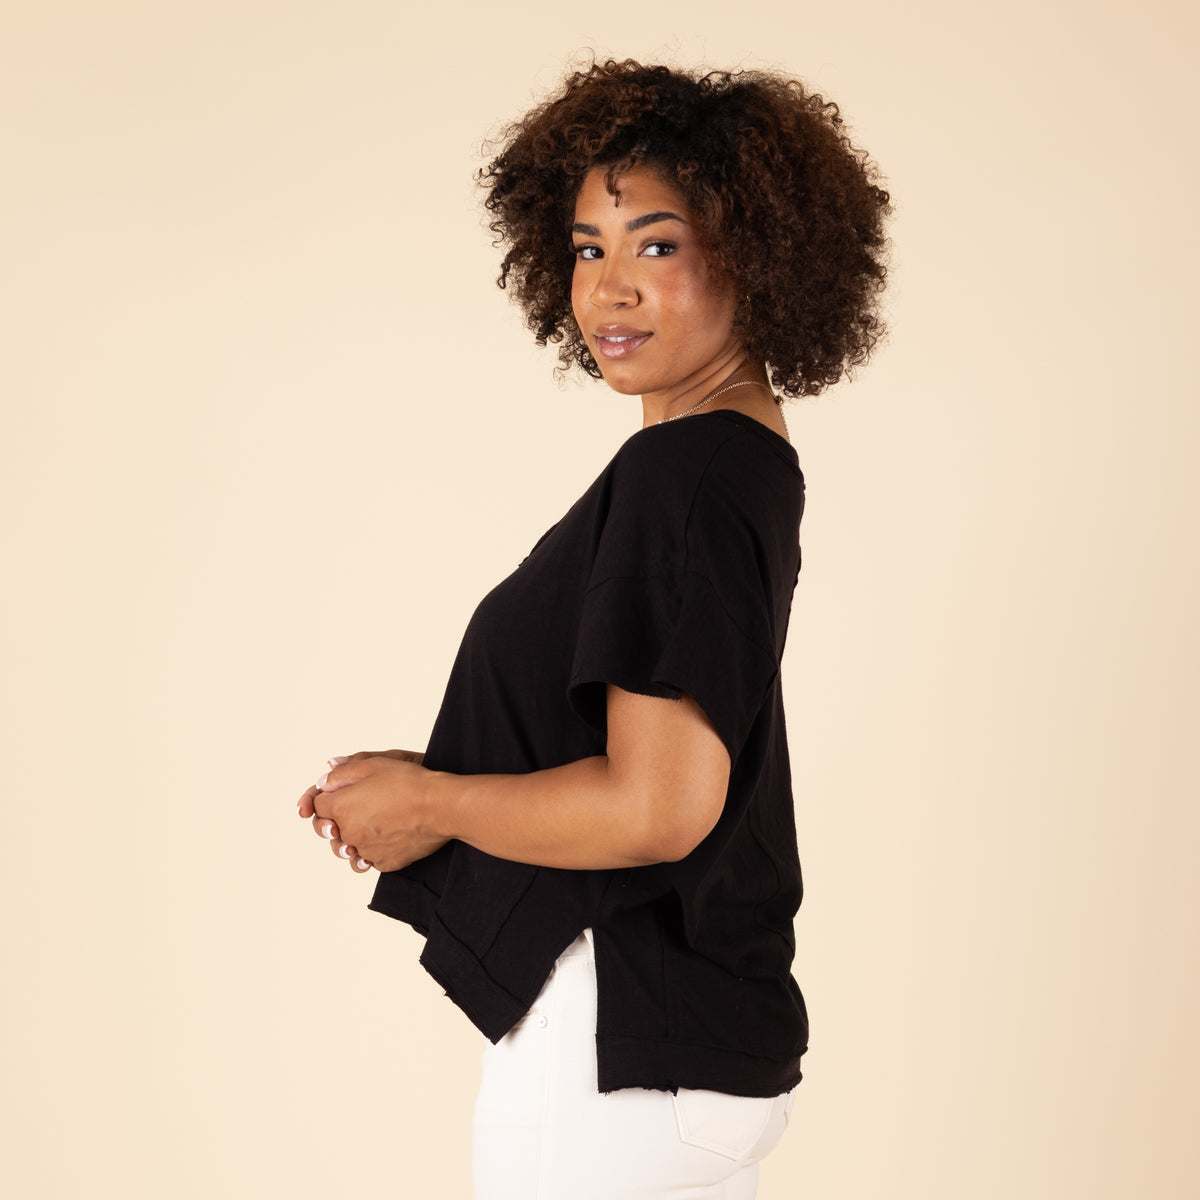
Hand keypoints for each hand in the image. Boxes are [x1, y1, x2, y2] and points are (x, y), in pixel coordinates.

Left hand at [297, 750, 445, 873]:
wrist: (440, 806)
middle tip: (352, 810)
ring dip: (351, 839)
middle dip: (334, 820)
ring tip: (366, 828)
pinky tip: (384, 838)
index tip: (334, 795)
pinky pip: (371, 859)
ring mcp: (366, 851)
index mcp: (341, 807)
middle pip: (329, 830)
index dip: (324, 797)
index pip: (317, 806)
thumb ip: (341, 773)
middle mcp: (349, 833)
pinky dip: (373, 851)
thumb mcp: (371, 765)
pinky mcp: (384, 862)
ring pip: (348, 849)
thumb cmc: (408, 782)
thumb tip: (324, 783)